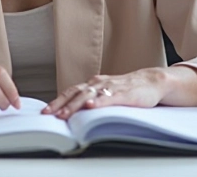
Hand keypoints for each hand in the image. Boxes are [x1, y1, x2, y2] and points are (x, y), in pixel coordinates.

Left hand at [43, 69, 165, 119]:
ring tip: (64, 114)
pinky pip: (109, 97)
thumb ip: (92, 98)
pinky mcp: (124, 93)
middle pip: (75, 92)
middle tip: (48, 114)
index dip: (57, 101)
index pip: (70, 91)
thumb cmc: (127, 89)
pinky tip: (91, 106)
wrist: (151, 81)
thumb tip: (74, 111)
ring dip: (75, 105)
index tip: (45, 111)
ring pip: (89, 95)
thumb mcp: (106, 92)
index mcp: (93, 84)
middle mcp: (99, 83)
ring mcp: (111, 87)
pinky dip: (98, 101)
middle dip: (60, 104)